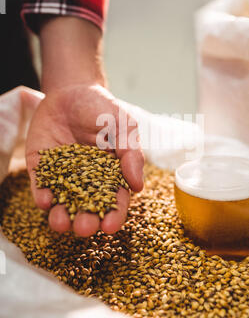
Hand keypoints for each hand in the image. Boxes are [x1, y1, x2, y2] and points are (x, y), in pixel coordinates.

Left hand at [26, 16, 143, 236]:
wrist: (72, 90)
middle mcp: (87, 182)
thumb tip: (138, 186)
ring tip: (60, 221)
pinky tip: (44, 199)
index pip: (115, 202)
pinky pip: (40, 185)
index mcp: (111, 176)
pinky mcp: (41, 168)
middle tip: (84, 227)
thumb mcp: (124, 127)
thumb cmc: (103, 110)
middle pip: (87, 209)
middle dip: (85, 221)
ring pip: (61, 204)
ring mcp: (62, 177)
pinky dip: (41, 195)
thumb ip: (131, 154)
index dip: (114, 216)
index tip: (110, 227)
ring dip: (60, 216)